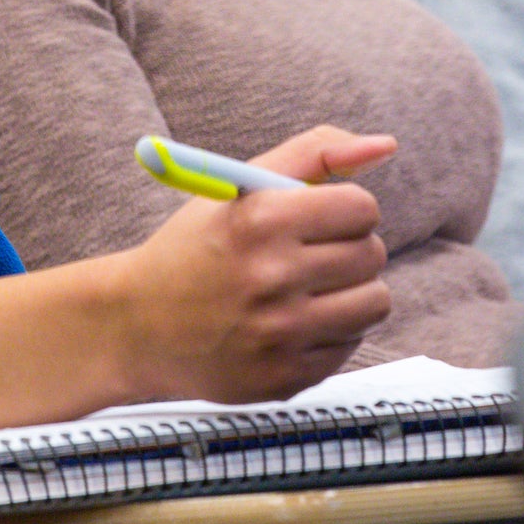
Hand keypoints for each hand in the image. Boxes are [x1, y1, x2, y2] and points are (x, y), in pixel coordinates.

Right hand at [114, 126, 395, 403]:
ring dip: (352, 291)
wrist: (138, 326)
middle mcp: (271, 278)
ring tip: (311, 288)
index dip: (346, 209)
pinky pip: (350, 346)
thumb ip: (315, 152)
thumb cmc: (196, 246)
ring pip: (375, 303)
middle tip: (314, 253)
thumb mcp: (241, 185)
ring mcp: (279, 334)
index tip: (324, 217)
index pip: (361, 208)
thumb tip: (385, 145)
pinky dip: (330, 332)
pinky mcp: (284, 378)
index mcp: (260, 221)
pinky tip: (292, 323)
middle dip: (350, 248)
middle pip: (372, 255)